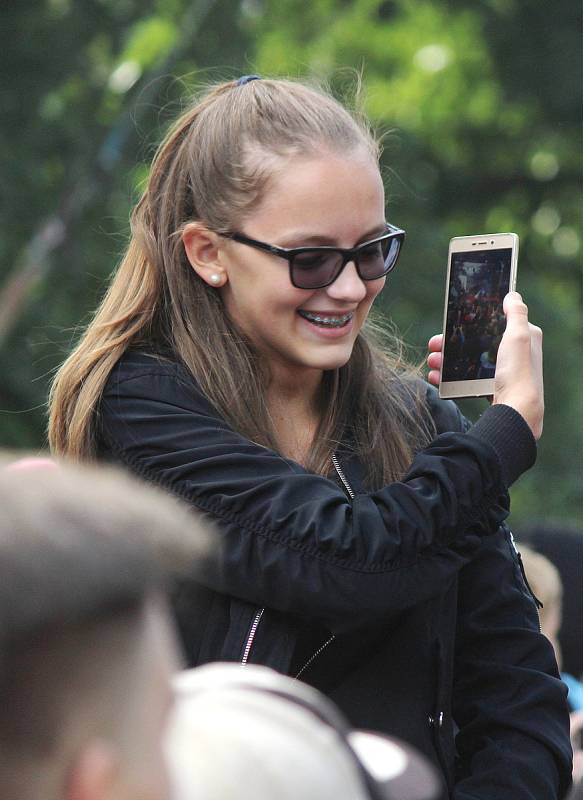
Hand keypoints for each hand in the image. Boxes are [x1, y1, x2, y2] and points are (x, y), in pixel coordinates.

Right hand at [425, 292, 543, 439]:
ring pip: (468, 361)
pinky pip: (467, 379)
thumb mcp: (519, 336)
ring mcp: (502, 372)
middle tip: (433, 345)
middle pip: (476, 342)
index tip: (451, 323)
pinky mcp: (493, 389)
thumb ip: (516, 313)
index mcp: (524, 338)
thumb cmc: (518, 373)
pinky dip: (450, 378)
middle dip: (451, 343)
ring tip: (432, 363)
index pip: (494, 323)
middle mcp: (514, 354)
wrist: (516, 413)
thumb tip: (512, 295)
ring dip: (446, 360)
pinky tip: (437, 377)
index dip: (472, 322)